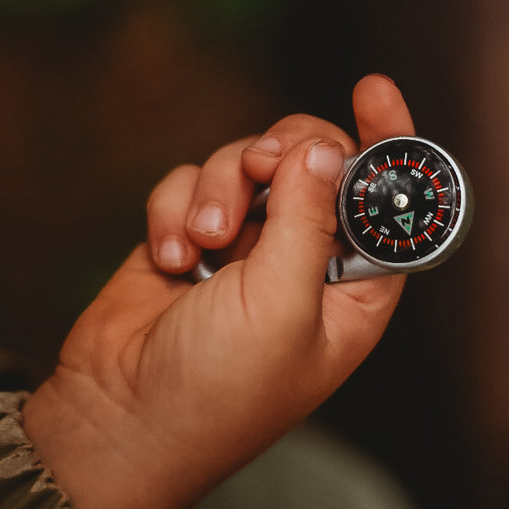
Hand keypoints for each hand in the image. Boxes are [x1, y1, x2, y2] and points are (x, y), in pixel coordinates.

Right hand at [23, 75, 412, 508]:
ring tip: (202, 243)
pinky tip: (169, 258)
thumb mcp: (282, 304)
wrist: (117, 419)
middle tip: (261, 165)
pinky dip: (175, 209)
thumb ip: (308, 218)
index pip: (390, 202)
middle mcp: (307, 261)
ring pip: (248, 163)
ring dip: (220, 190)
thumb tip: (325, 148)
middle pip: (317, 161)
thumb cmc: (218, 388)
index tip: (372, 90)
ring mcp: (246, 246)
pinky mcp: (190, 235)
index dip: (391, 144)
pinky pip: (191, 182)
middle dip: (286, 153)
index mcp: (354, 289)